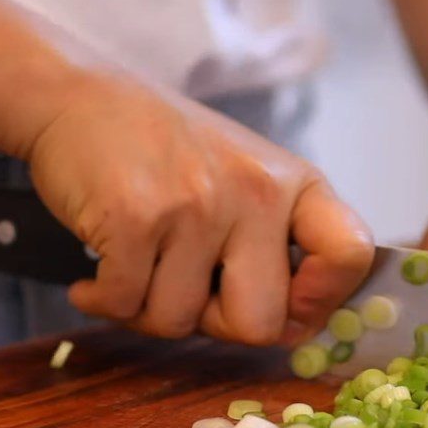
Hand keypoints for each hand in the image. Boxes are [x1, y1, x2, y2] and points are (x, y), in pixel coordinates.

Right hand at [26, 74, 372, 344]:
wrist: (77, 96)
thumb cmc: (171, 155)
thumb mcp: (248, 182)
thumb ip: (279, 247)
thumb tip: (295, 331)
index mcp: (295, 185)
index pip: (351, 255)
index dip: (323, 300)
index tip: (287, 306)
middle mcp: (256, 192)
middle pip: (260, 324)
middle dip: (216, 324)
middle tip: (188, 290)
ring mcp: (197, 203)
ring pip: (180, 322)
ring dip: (149, 309)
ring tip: (138, 264)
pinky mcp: (135, 216)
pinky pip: (125, 307)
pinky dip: (104, 301)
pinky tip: (97, 274)